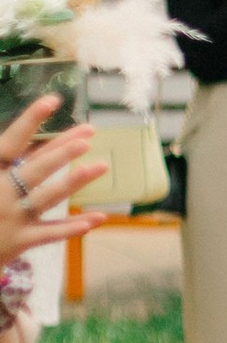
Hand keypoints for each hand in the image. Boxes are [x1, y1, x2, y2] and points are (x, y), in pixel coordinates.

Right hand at [0, 95, 108, 257]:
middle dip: (62, 151)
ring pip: (47, 197)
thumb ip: (3, 157)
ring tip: (100, 166)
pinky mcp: (18, 241)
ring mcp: (10, 218)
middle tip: (88, 134)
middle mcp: (0, 192)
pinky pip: (50, 233)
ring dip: (74, 182)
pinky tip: (97, 218)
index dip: (31, 120)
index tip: (52, 100)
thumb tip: (18, 142)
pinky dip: (72, 227)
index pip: (12, 142)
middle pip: (35, 168)